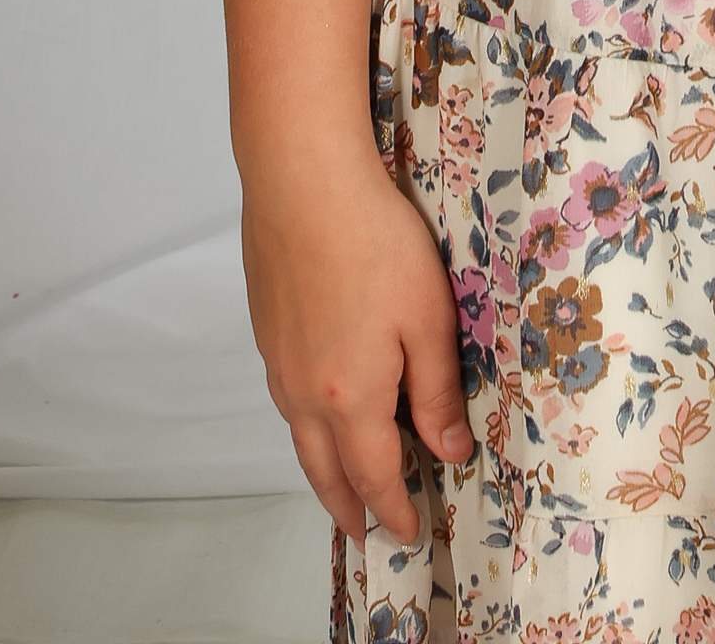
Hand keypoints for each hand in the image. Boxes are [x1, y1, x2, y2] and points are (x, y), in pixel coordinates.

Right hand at [240, 138, 471, 543]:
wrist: (303, 182)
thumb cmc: (374, 242)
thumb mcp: (428, 318)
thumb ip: (436, 390)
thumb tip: (447, 452)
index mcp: (350, 398)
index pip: (375, 476)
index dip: (394, 509)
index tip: (408, 532)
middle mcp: (305, 393)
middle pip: (325, 473)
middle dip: (349, 508)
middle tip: (366, 531)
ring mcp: (279, 362)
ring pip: (300, 439)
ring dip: (323, 471)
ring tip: (343, 482)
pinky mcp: (267, 330)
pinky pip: (287, 400)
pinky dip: (306, 427)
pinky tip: (320, 410)